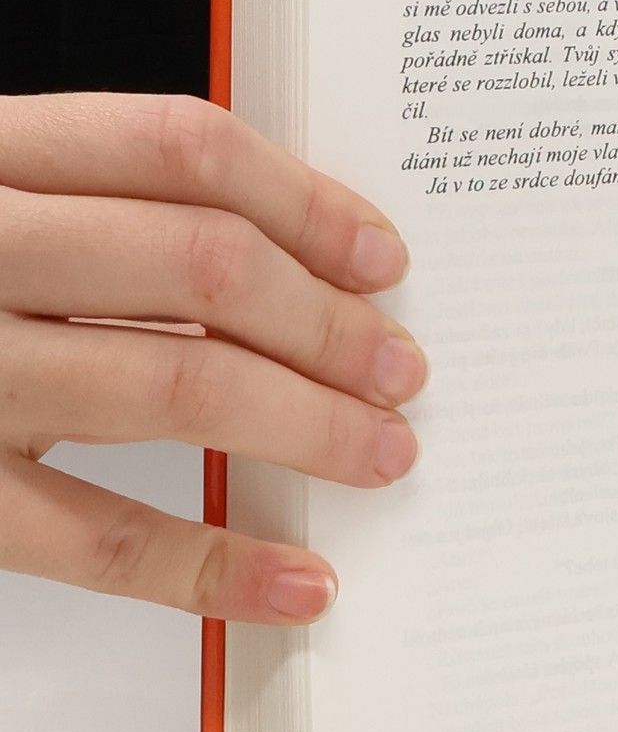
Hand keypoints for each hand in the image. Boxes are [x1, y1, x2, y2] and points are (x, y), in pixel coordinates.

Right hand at [0, 94, 425, 621]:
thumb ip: (99, 217)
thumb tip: (301, 271)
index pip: (175, 147)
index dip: (304, 200)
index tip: (384, 257)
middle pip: (200, 267)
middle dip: (329, 324)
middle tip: (404, 369)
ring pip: (171, 387)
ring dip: (307, 426)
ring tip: (383, 453)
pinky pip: (101, 539)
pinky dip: (218, 567)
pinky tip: (300, 584)